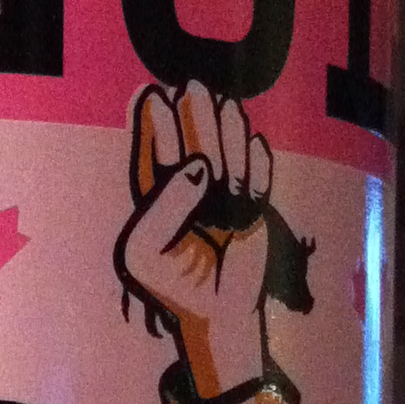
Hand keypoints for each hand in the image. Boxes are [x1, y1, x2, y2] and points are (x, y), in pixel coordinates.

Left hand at [116, 81, 274, 398]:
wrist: (215, 316)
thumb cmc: (170, 285)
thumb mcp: (145, 250)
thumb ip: (165, 206)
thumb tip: (198, 166)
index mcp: (158, 198)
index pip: (157, 156)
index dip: (157, 126)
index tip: (156, 97)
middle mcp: (192, 192)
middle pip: (194, 147)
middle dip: (195, 118)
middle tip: (194, 87)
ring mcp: (224, 200)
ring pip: (227, 159)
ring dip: (228, 134)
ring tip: (227, 106)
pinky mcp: (253, 211)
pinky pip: (258, 183)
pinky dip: (259, 165)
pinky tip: (257, 143)